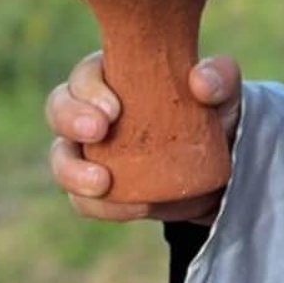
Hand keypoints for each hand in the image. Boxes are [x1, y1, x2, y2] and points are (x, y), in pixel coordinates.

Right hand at [45, 49, 242, 225]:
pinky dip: (102, 207)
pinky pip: (84, 201)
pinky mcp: (99, 192)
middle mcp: (92, 111)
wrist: (224, 166)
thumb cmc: (215, 113)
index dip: (88, 89)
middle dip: (70, 120)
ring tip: (102, 183)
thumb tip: (201, 83)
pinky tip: (134, 208)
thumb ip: (219, 77)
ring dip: (73, 172)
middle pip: (59, 109)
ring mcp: (90, 153)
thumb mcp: (224, 91)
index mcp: (114, 75)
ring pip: (61, 159)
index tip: (113, 109)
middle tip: (97, 133)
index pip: (85, 75)